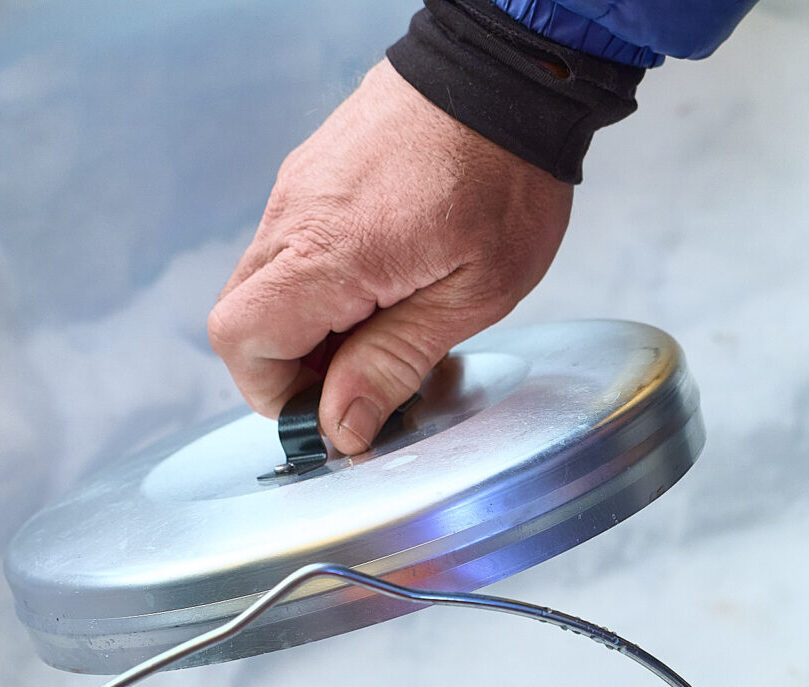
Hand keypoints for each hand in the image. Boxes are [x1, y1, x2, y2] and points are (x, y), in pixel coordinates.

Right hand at [209, 59, 574, 454]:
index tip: (338, 413)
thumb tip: (340, 424)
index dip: (280, 395)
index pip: (243, 341)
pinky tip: (389, 292)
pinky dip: (326, 291)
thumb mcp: (471, 296)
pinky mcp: (313, 178)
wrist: (503, 77)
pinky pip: (294, 252)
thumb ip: (396, 361)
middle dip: (298, 370)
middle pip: (244, 320)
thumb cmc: (503, 181)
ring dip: (316, 331)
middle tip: (372, 380)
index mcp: (327, 251)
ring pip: (268, 288)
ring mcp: (297, 192)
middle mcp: (293, 216)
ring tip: (392, 332)